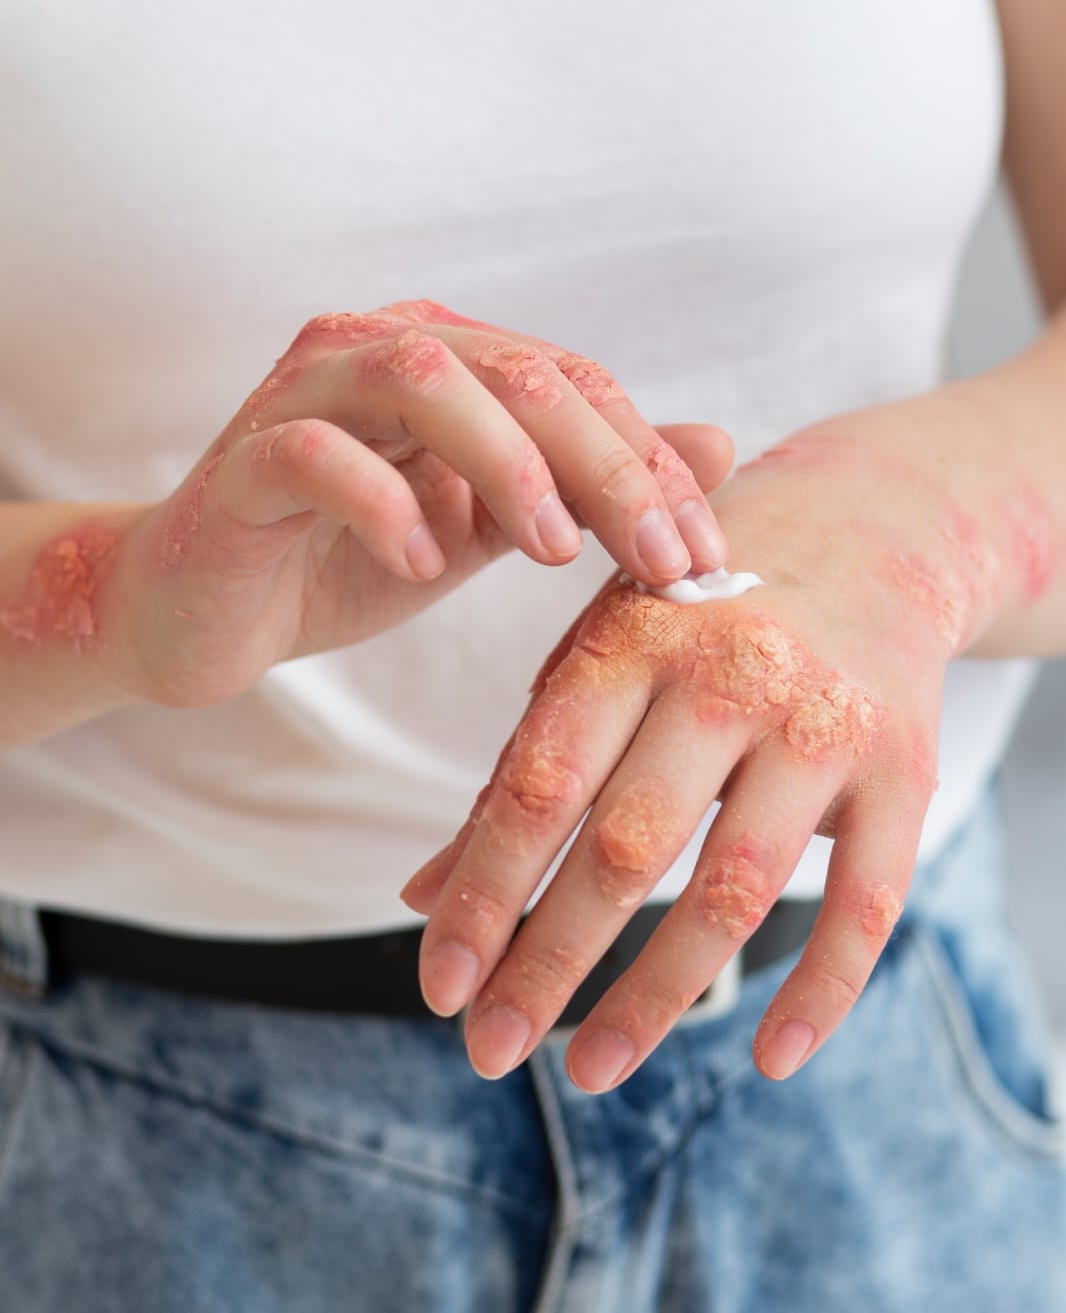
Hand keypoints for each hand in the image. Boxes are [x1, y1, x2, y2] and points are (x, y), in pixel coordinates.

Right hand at [105, 300, 732, 708]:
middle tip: (661, 561)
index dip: (649, 465)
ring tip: (553, 552)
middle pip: (521, 372)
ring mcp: (307, 392)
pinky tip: (422, 564)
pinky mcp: (248, 457)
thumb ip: (586, 487)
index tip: (704, 555)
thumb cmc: (350, 558)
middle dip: (607, 467)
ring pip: (424, 377)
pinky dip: (384, 504)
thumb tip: (719, 446)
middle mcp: (379, 347)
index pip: (576, 384)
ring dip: (508, 463)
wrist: (207, 611)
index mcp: (448, 355)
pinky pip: (318, 454)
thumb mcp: (492, 528)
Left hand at [402, 417, 966, 1091]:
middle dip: (548, 963)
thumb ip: (523, 766)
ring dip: (654, 999)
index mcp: (637, 635)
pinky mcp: (906, 770)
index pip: (543, 783)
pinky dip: (819, 993)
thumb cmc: (702, 607)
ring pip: (732, 892)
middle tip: (488, 1050)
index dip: (485, 893)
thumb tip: (423, 896)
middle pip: (627, 849)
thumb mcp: (601, 650)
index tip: (440, 988)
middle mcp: (733, 674)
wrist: (874, 534)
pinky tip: (768, 1058)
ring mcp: (825, 724)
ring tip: (589, 1068)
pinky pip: (866, 905)